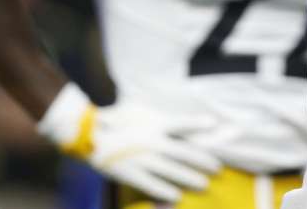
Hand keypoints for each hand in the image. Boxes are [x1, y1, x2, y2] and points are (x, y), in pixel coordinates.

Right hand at [38, 84, 220, 201]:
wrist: (88, 136)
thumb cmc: (115, 120)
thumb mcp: (138, 111)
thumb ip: (157, 116)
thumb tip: (175, 120)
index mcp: (153, 123)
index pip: (181, 123)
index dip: (198, 124)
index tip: (215, 125)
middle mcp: (151, 141)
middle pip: (183, 152)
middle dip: (203, 160)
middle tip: (218, 167)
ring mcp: (141, 158)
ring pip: (171, 170)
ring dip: (189, 178)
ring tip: (204, 184)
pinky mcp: (129, 173)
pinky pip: (150, 184)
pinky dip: (165, 191)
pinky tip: (177, 196)